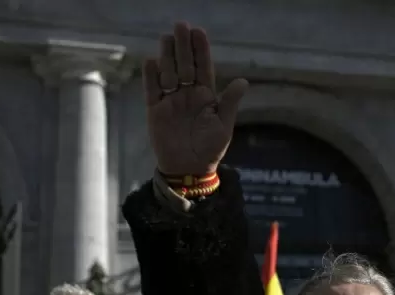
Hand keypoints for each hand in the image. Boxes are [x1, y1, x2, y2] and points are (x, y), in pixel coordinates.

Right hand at [144, 22, 247, 174]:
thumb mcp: (223, 126)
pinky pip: (152, 91)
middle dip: (183, 46)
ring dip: (167, 56)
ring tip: (167, 38)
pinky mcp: (156, 111)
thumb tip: (243, 81)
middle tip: (180, 25)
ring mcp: (170, 101)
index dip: (200, 50)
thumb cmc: (210, 149)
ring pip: (167, 73)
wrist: (189, 169)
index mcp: (205, 96)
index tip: (198, 32)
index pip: (203, 68)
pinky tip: (151, 61)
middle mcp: (187, 94)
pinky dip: (151, 77)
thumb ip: (229, 102)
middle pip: (184, 65)